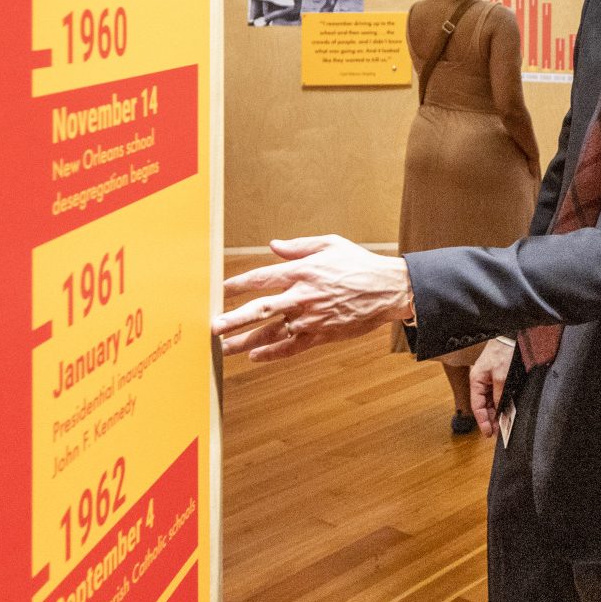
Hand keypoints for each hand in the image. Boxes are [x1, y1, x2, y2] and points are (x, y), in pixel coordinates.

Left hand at [213, 235, 413, 360]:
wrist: (389, 289)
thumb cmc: (360, 264)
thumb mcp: (331, 245)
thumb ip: (299, 247)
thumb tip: (273, 246)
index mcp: (302, 272)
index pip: (260, 279)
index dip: (237, 285)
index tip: (219, 290)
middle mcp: (302, 296)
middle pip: (260, 309)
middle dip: (232, 319)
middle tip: (211, 327)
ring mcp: (311, 318)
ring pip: (271, 332)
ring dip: (245, 341)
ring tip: (224, 348)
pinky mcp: (322, 335)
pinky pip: (293, 347)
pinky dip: (273, 353)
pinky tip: (255, 357)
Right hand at [468, 338, 514, 436]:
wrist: (511, 336)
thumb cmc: (502, 351)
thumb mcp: (501, 375)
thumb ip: (499, 394)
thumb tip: (498, 410)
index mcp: (476, 381)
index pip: (477, 406)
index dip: (482, 421)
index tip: (488, 433)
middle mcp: (481, 382)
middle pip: (484, 406)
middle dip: (490, 419)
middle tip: (498, 432)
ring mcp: (490, 380)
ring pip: (491, 402)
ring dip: (496, 413)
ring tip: (503, 424)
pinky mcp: (499, 378)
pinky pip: (498, 395)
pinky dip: (501, 404)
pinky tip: (506, 411)